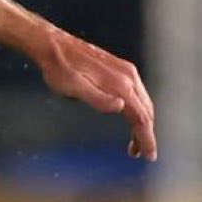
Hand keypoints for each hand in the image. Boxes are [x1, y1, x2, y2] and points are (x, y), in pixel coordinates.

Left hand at [35, 27, 157, 160]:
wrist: (52, 44)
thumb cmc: (59, 68)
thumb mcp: (74, 87)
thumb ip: (98, 98)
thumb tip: (121, 107)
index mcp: (118, 83)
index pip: (141, 117)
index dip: (146, 139)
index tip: (149, 156)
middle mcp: (127, 75)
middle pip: (146, 111)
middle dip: (145, 134)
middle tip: (139, 154)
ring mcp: (125, 69)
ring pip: (143, 102)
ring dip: (143, 123)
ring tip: (134, 142)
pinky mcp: (119, 67)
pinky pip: (137, 93)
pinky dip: (139, 109)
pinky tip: (130, 117)